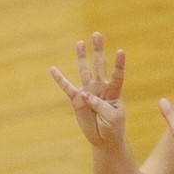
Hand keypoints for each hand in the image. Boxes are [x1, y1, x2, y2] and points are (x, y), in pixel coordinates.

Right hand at [49, 32, 125, 146]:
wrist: (104, 139)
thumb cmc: (113, 128)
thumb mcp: (112, 118)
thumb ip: (100, 105)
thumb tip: (83, 94)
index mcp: (114, 91)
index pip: (117, 75)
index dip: (118, 64)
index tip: (120, 51)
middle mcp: (101, 88)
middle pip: (99, 66)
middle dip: (98, 50)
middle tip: (97, 34)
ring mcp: (88, 92)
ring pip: (84, 71)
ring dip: (82, 57)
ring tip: (80, 43)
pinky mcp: (77, 100)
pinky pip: (67, 87)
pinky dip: (60, 79)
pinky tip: (53, 69)